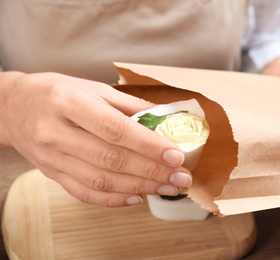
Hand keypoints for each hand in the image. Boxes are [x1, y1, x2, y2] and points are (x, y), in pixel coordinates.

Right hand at [0, 72, 192, 206]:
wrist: (13, 107)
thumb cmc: (58, 92)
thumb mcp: (92, 87)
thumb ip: (127, 104)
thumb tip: (163, 120)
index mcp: (70, 103)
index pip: (115, 129)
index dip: (148, 145)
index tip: (176, 156)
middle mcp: (58, 132)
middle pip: (111, 159)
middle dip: (152, 172)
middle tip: (181, 178)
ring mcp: (53, 158)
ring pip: (101, 180)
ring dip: (140, 187)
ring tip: (168, 188)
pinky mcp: (52, 174)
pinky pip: (84, 193)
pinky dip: (113, 199)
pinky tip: (137, 197)